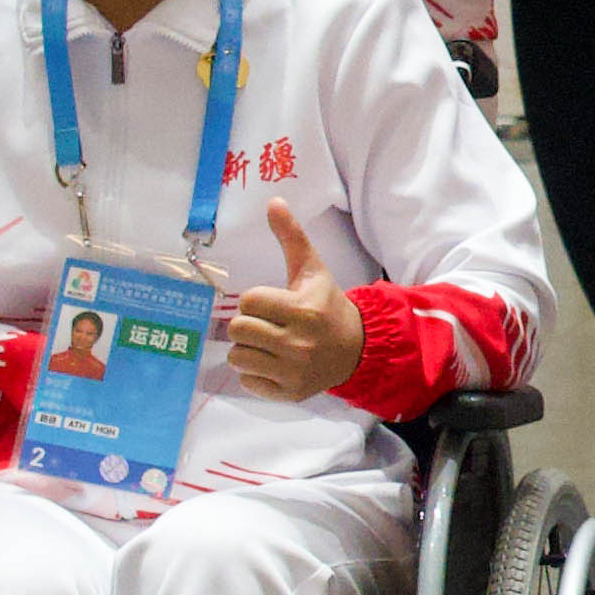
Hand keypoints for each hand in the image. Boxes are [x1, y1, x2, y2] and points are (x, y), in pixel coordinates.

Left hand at [223, 195, 363, 402]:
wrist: (357, 348)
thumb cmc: (327, 304)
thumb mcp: (313, 270)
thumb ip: (291, 237)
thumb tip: (273, 201)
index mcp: (303, 310)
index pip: (249, 302)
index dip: (256, 300)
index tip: (272, 303)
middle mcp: (298, 343)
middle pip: (238, 330)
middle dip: (248, 324)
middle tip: (266, 324)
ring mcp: (293, 371)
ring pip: (237, 357)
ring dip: (247, 349)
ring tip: (267, 343)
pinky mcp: (289, 393)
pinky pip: (247, 381)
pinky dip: (255, 373)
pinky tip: (272, 363)